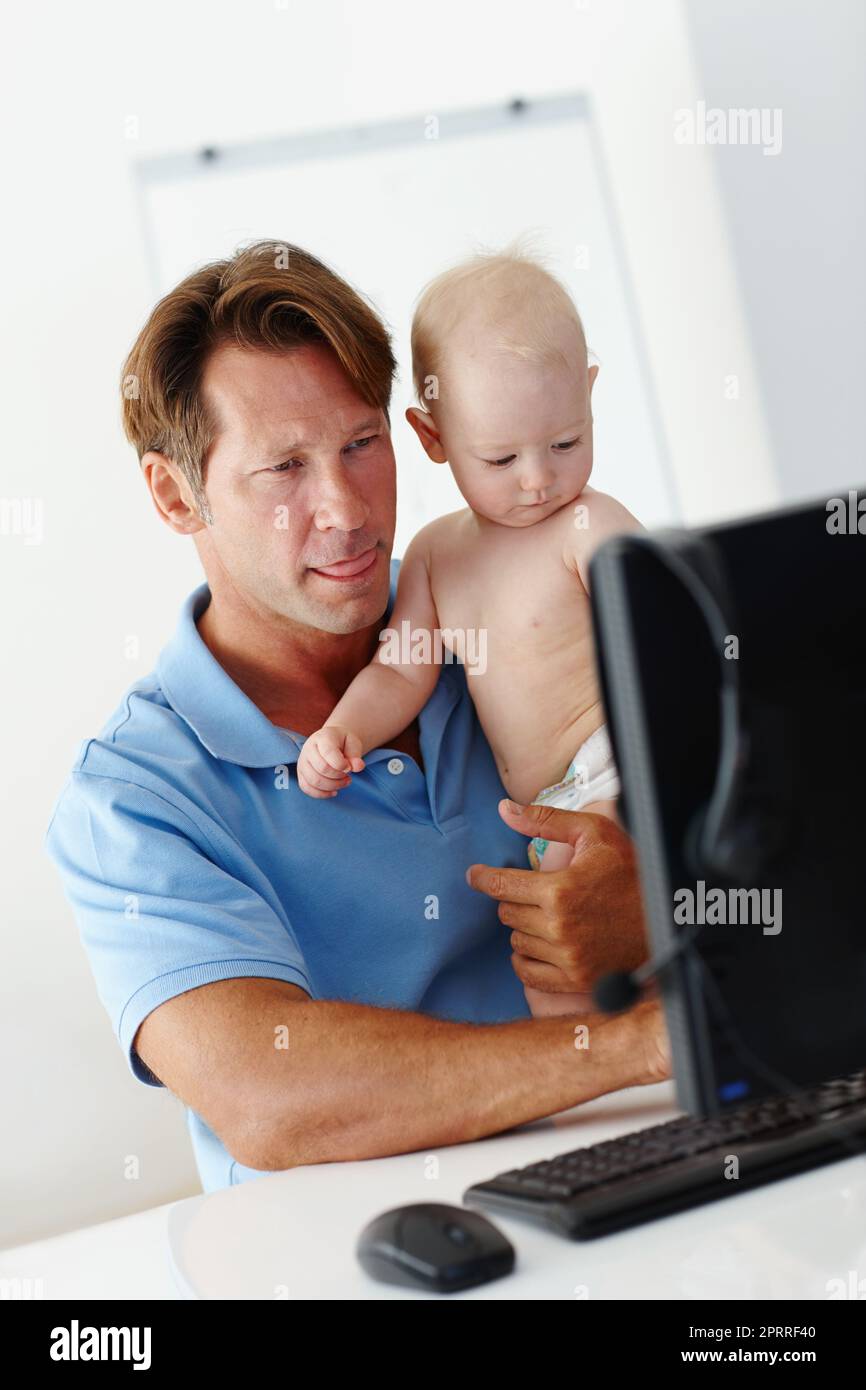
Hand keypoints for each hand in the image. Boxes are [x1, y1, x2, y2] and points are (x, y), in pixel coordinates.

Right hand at [296, 726, 365, 797]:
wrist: (331, 742)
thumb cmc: (343, 743)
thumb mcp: (353, 744)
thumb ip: (356, 755)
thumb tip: (358, 767)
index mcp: (323, 737)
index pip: (328, 752)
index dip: (341, 764)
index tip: (349, 767)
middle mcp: (308, 748)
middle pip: (322, 769)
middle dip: (339, 776)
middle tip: (348, 776)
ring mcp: (302, 762)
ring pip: (314, 781)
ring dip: (332, 786)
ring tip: (344, 782)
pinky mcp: (300, 773)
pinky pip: (306, 788)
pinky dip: (321, 794)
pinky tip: (334, 791)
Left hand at [466, 800, 649, 995]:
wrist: (667, 919)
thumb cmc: (631, 872)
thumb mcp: (593, 834)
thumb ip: (545, 821)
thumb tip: (505, 810)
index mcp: (559, 890)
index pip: (501, 886)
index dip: (483, 878)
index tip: (474, 876)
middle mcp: (558, 927)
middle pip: (507, 913)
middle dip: (515, 899)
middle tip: (536, 892)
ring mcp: (566, 957)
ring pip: (515, 941)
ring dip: (524, 927)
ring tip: (548, 916)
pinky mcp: (574, 980)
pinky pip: (527, 973)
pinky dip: (526, 959)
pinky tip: (540, 944)